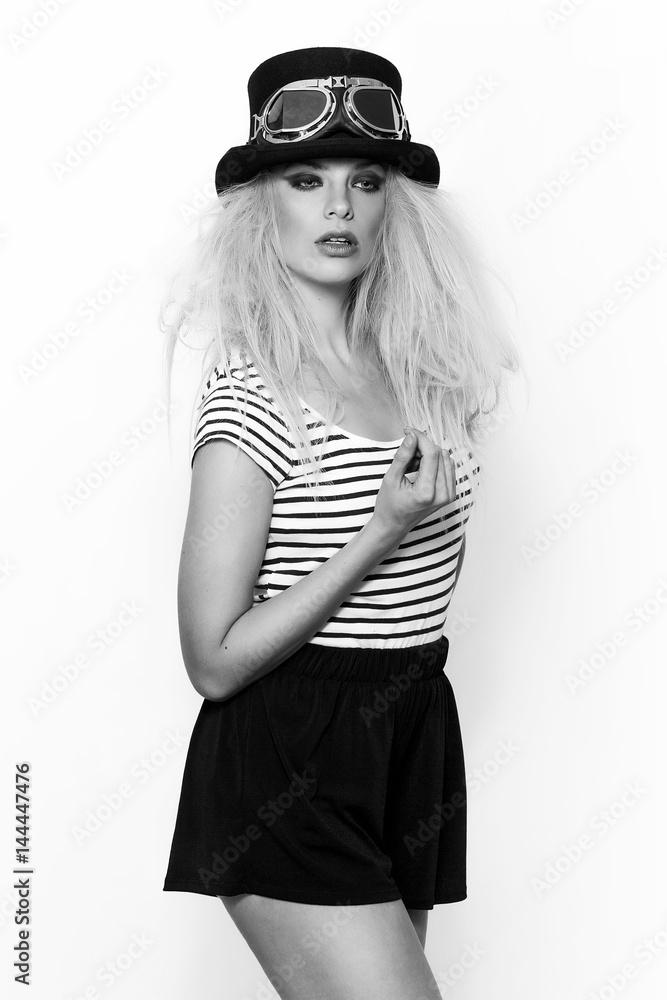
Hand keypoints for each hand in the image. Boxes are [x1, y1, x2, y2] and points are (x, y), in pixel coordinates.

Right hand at [371, 427, 457, 542]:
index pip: (432, 454)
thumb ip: (403, 456)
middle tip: (406, 451)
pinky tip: (420, 469)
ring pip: (446, 458)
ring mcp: (448, 495)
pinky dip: (434, 462)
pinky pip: (447, 467)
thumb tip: (412, 436)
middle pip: (440, 454)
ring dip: (429, 454)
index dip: (420, 438)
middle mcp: (442, 495)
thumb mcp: (391, 479)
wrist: (393, 526)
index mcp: (427, 493)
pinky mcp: (450, 494)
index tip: (407, 431)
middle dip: (423, 446)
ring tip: (411, 464)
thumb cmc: (389, 505)